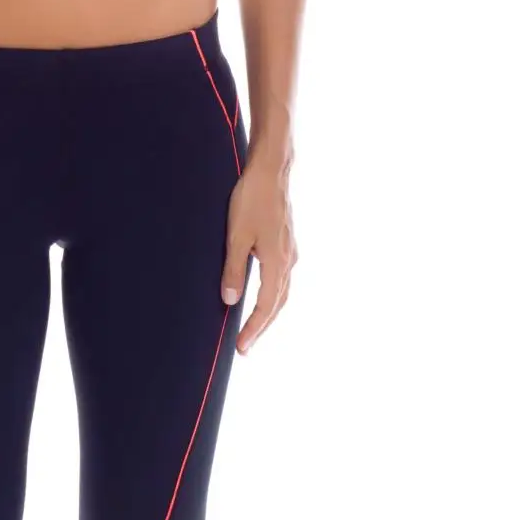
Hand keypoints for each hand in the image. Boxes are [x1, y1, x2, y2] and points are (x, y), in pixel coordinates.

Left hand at [220, 150, 297, 354]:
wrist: (270, 171)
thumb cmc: (251, 200)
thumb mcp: (236, 236)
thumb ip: (233, 270)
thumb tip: (230, 301)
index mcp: (277, 263)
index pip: (266, 306)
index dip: (253, 328)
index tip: (242, 348)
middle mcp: (289, 260)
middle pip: (278, 303)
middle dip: (262, 325)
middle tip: (246, 345)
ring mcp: (290, 250)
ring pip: (282, 291)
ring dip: (269, 310)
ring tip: (254, 325)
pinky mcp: (286, 241)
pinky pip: (282, 277)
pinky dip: (273, 293)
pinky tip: (263, 291)